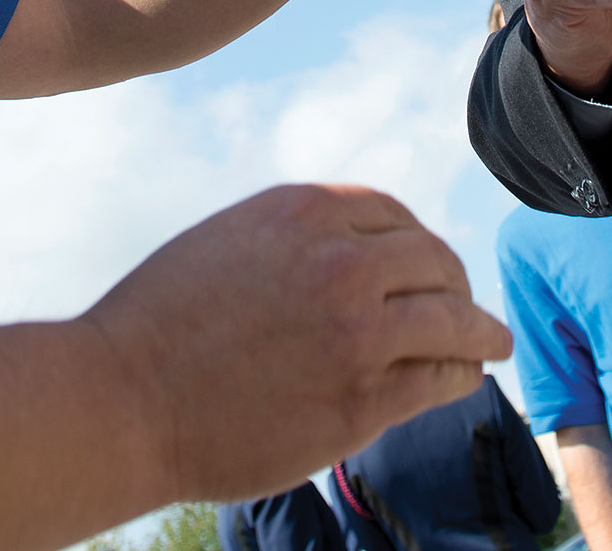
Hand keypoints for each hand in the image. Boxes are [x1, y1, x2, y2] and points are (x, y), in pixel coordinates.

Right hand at [80, 184, 510, 502]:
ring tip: (491, 342)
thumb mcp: (228, 242)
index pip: (392, 215)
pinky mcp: (362, 399)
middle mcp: (340, 260)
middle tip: (465, 306)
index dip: (415, 243)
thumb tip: (352, 250)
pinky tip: (462, 379)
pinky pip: (439, 378)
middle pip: (434, 261)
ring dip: (479, 331)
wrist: (120, 401)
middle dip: (453, 283)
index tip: (424, 267)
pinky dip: (460, 376)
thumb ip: (293, 240)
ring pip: (453, 319)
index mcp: (303, 210)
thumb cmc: (157, 327)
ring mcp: (357, 331)